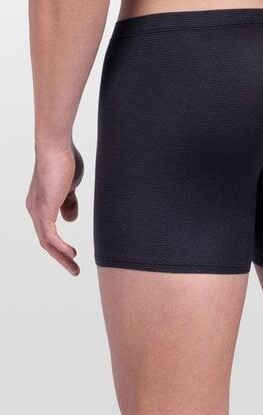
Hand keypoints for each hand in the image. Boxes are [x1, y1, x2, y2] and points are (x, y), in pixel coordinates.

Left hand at [26, 143, 83, 274]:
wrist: (56, 146)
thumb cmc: (64, 160)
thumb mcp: (70, 186)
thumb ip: (69, 203)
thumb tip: (70, 221)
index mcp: (40, 203)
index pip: (48, 230)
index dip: (60, 244)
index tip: (73, 253)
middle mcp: (35, 209)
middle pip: (46, 241)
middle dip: (60, 257)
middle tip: (74, 268)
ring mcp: (37, 211)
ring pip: (47, 242)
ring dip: (61, 257)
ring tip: (75, 268)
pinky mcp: (43, 210)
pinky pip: (50, 236)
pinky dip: (61, 248)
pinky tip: (72, 254)